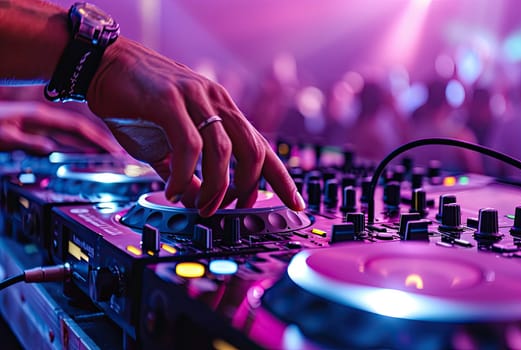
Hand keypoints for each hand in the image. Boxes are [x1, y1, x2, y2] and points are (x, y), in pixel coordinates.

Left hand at [0, 101, 122, 154]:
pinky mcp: (36, 132)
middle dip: (102, 142)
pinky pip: (64, 140)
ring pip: (74, 136)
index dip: (97, 138)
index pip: (78, 127)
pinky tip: (86, 153)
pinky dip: (78, 147)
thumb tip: (50, 148)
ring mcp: (41, 125)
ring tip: (111, 155)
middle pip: (82, 131)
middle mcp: (44, 119)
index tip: (113, 149)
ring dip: (93, 145)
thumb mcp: (3, 135)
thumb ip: (27, 142)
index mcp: (40, 116)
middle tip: (120, 154)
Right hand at [87, 37, 304, 216]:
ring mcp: (195, 98)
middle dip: (249, 187)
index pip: (262, 146)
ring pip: (224, 151)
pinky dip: (184, 176)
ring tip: (202, 206)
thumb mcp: (171, 143)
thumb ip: (189, 170)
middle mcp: (216, 101)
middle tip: (232, 207)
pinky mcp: (170, 101)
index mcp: (222, 110)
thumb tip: (199, 199)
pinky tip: (175, 191)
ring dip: (216, 187)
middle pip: (253, 150)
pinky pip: (189, 146)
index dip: (282, 178)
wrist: (104, 67)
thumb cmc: (139, 104)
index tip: (295, 203)